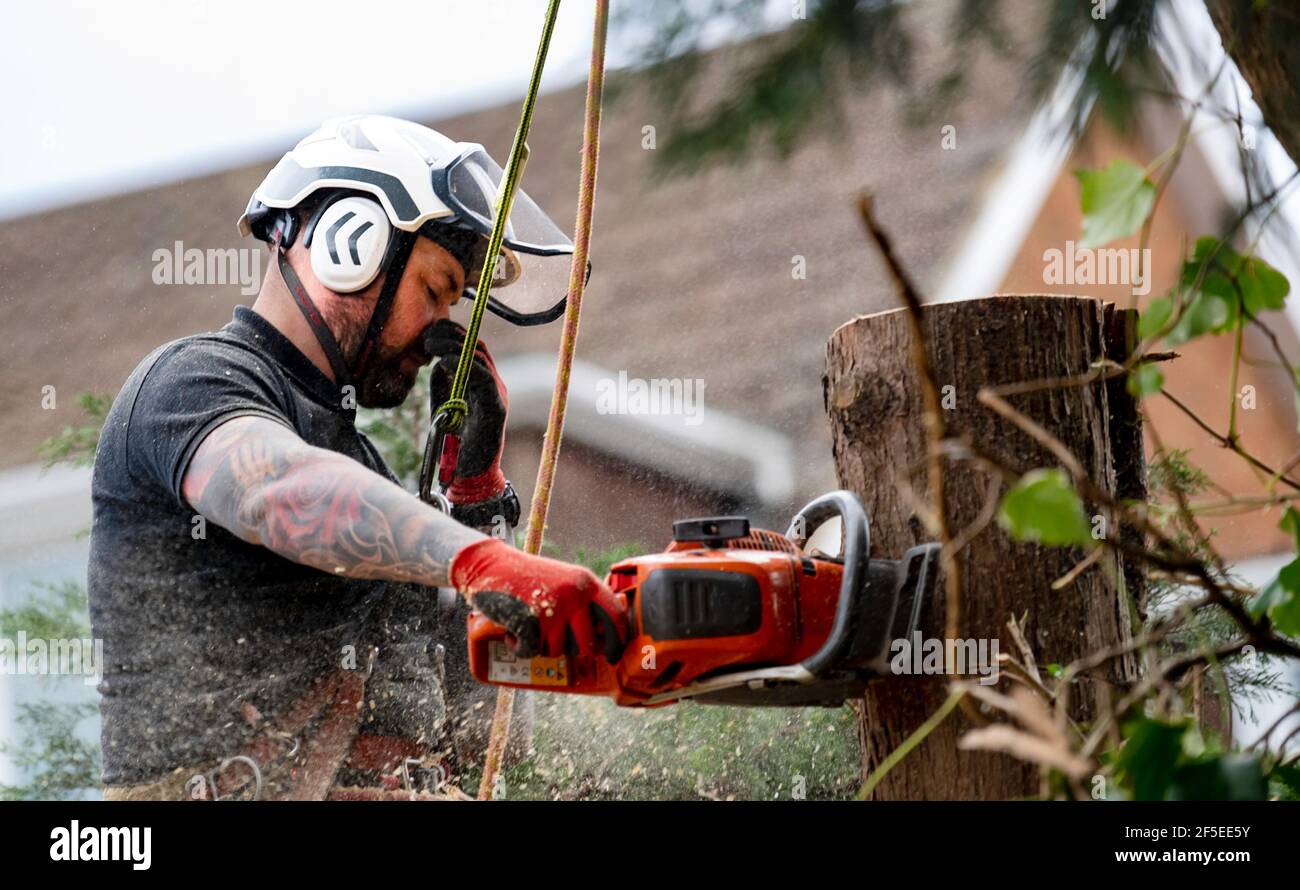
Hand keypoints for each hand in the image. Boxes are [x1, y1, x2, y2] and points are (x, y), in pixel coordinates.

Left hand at [425, 319, 506, 503]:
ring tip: (432, 345)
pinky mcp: (496, 407)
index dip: (453, 334)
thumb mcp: (444, 405)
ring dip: (454, 346)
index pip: (472, 347)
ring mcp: (498, 394)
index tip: (430, 331)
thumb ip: (443, 382)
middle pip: (477, 346)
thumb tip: (438, 359)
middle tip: (428, 335)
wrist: (471, 475)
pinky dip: (463, 364)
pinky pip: (483, 377)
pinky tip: (444, 360)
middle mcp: (494, 384)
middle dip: (452, 334)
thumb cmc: (457, 444)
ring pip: (481, 357)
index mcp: (483, 382)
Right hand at [449, 538, 627, 659]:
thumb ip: (583, 602)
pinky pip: (531, 652)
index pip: (615, 616)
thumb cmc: (526, 578)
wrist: (489, 565)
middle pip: (587, 644)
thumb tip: (603, 638)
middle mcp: (574, 595)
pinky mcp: (530, 622)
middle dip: (571, 649)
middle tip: (554, 640)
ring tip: (528, 625)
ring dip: (541, 646)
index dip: (617, 640)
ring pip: (558, 650)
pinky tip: (512, 632)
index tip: (612, 655)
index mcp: (585, 583)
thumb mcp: (563, 581)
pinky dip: (519, 647)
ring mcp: (553, 609)